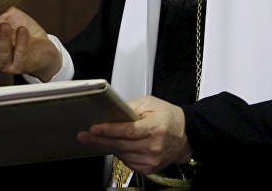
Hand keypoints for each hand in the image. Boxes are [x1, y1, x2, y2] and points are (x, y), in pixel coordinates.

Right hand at [0, 7, 60, 80]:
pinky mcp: (20, 65)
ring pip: (1, 53)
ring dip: (3, 38)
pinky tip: (22, 31)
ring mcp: (6, 62)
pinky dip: (21, 42)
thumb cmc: (22, 32)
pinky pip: (20, 54)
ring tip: (5, 25)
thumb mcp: (8, 18)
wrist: (43, 48)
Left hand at [77, 96, 191, 174]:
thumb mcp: (151, 103)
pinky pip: (127, 162)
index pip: (127, 131)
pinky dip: (118, 154)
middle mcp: (154, 146)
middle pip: (121, 145)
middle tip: (84, 135)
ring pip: (122, 154)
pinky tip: (113, 146)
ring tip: (95, 139)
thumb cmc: (169, 117)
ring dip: (107, 147)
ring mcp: (152, 159)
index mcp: (155, 127)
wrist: (187, 135)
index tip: (93, 128)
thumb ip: (130, 106)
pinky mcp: (149, 168)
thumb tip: (112, 111)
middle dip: (99, 140)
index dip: (108, 130)